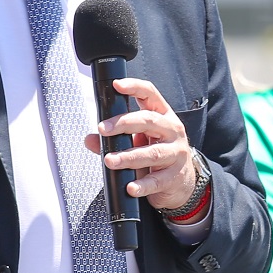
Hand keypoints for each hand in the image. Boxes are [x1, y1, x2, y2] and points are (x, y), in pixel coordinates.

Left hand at [82, 77, 196, 209]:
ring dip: (128, 157)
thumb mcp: (139, 142)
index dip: (134, 87)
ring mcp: (176, 154)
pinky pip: (157, 180)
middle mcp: (172, 131)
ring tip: (110, 160)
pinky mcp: (175, 177)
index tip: (117, 85)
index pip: (150, 95)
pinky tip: (131, 187)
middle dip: (123, 123)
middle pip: (149, 121)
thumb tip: (90, 139)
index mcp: (163, 116)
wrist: (182, 183)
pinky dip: (143, 184)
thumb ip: (114, 139)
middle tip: (103, 130)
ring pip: (152, 153)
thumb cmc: (159, 156)